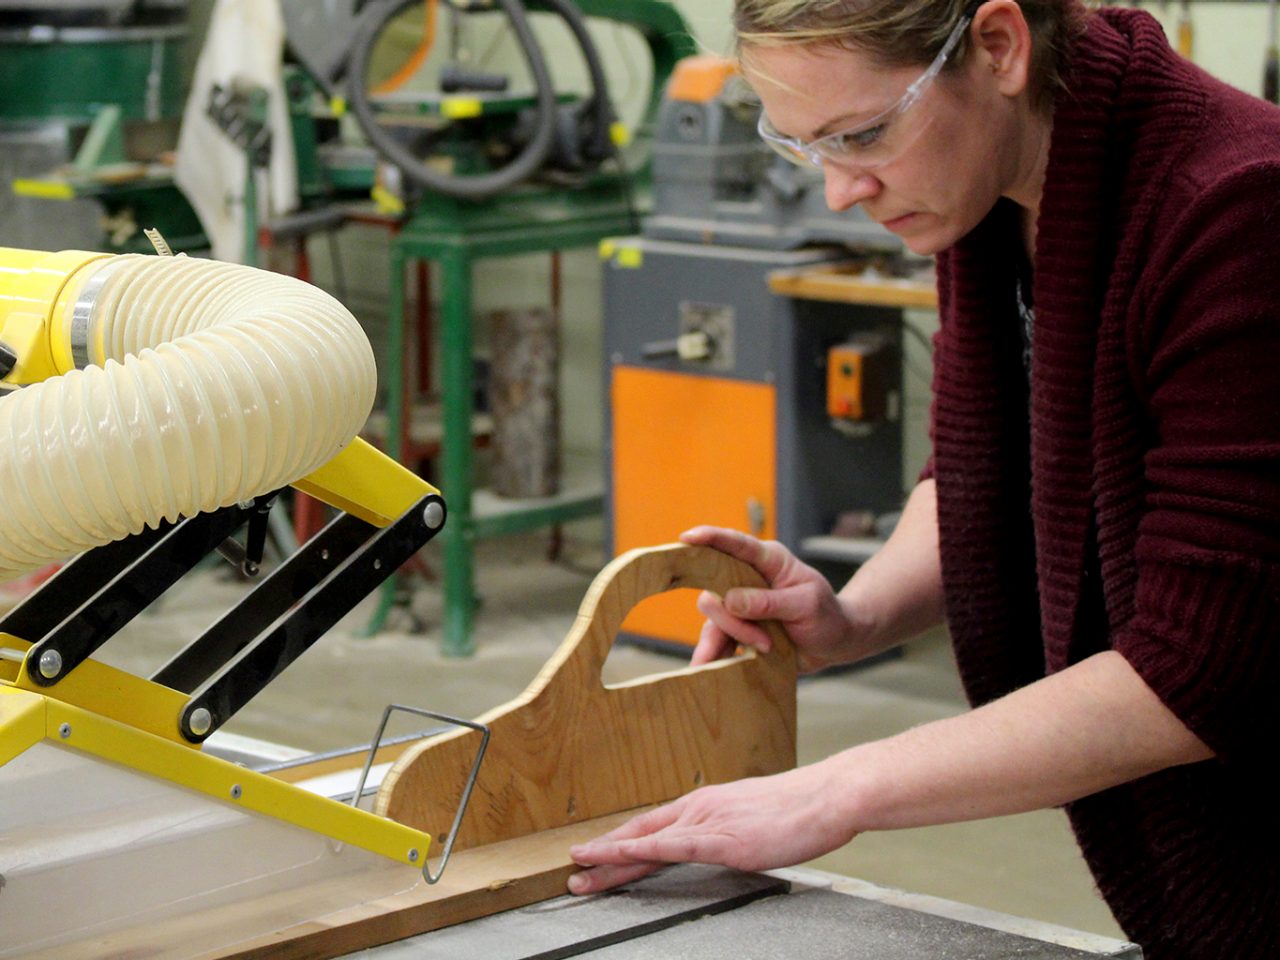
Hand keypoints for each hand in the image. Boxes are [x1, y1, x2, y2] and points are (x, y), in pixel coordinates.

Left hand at [567, 765, 856, 894]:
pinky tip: (620, 857)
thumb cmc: (799, 809)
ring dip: (611, 858)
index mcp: (707, 803)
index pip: (652, 825)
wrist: (827, 796)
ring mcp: (709, 822)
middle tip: (572, 869)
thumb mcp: (753, 818)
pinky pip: (673, 846)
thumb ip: (728, 830)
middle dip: (604, 853)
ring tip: (582, 874)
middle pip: (640, 832)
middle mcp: (700, 808)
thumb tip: (719, 846)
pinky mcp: (723, 839)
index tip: (596, 854)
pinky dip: (641, 851)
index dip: (620, 841)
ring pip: (647, 841)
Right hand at [680, 526, 866, 672]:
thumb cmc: (826, 616)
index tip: (688, 538)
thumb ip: (770, 602)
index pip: (736, 544)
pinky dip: (716, 655)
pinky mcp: (736, 628)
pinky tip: (714, 668)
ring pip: (714, 619)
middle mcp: (748, 578)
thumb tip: (730, 600)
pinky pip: (714, 640)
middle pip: (716, 590)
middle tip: (764, 640)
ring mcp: (739, 604)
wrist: (834, 644)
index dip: (711, 537)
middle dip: (732, 619)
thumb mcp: (806, 606)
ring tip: (763, 651)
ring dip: (732, 638)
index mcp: (769, 560)